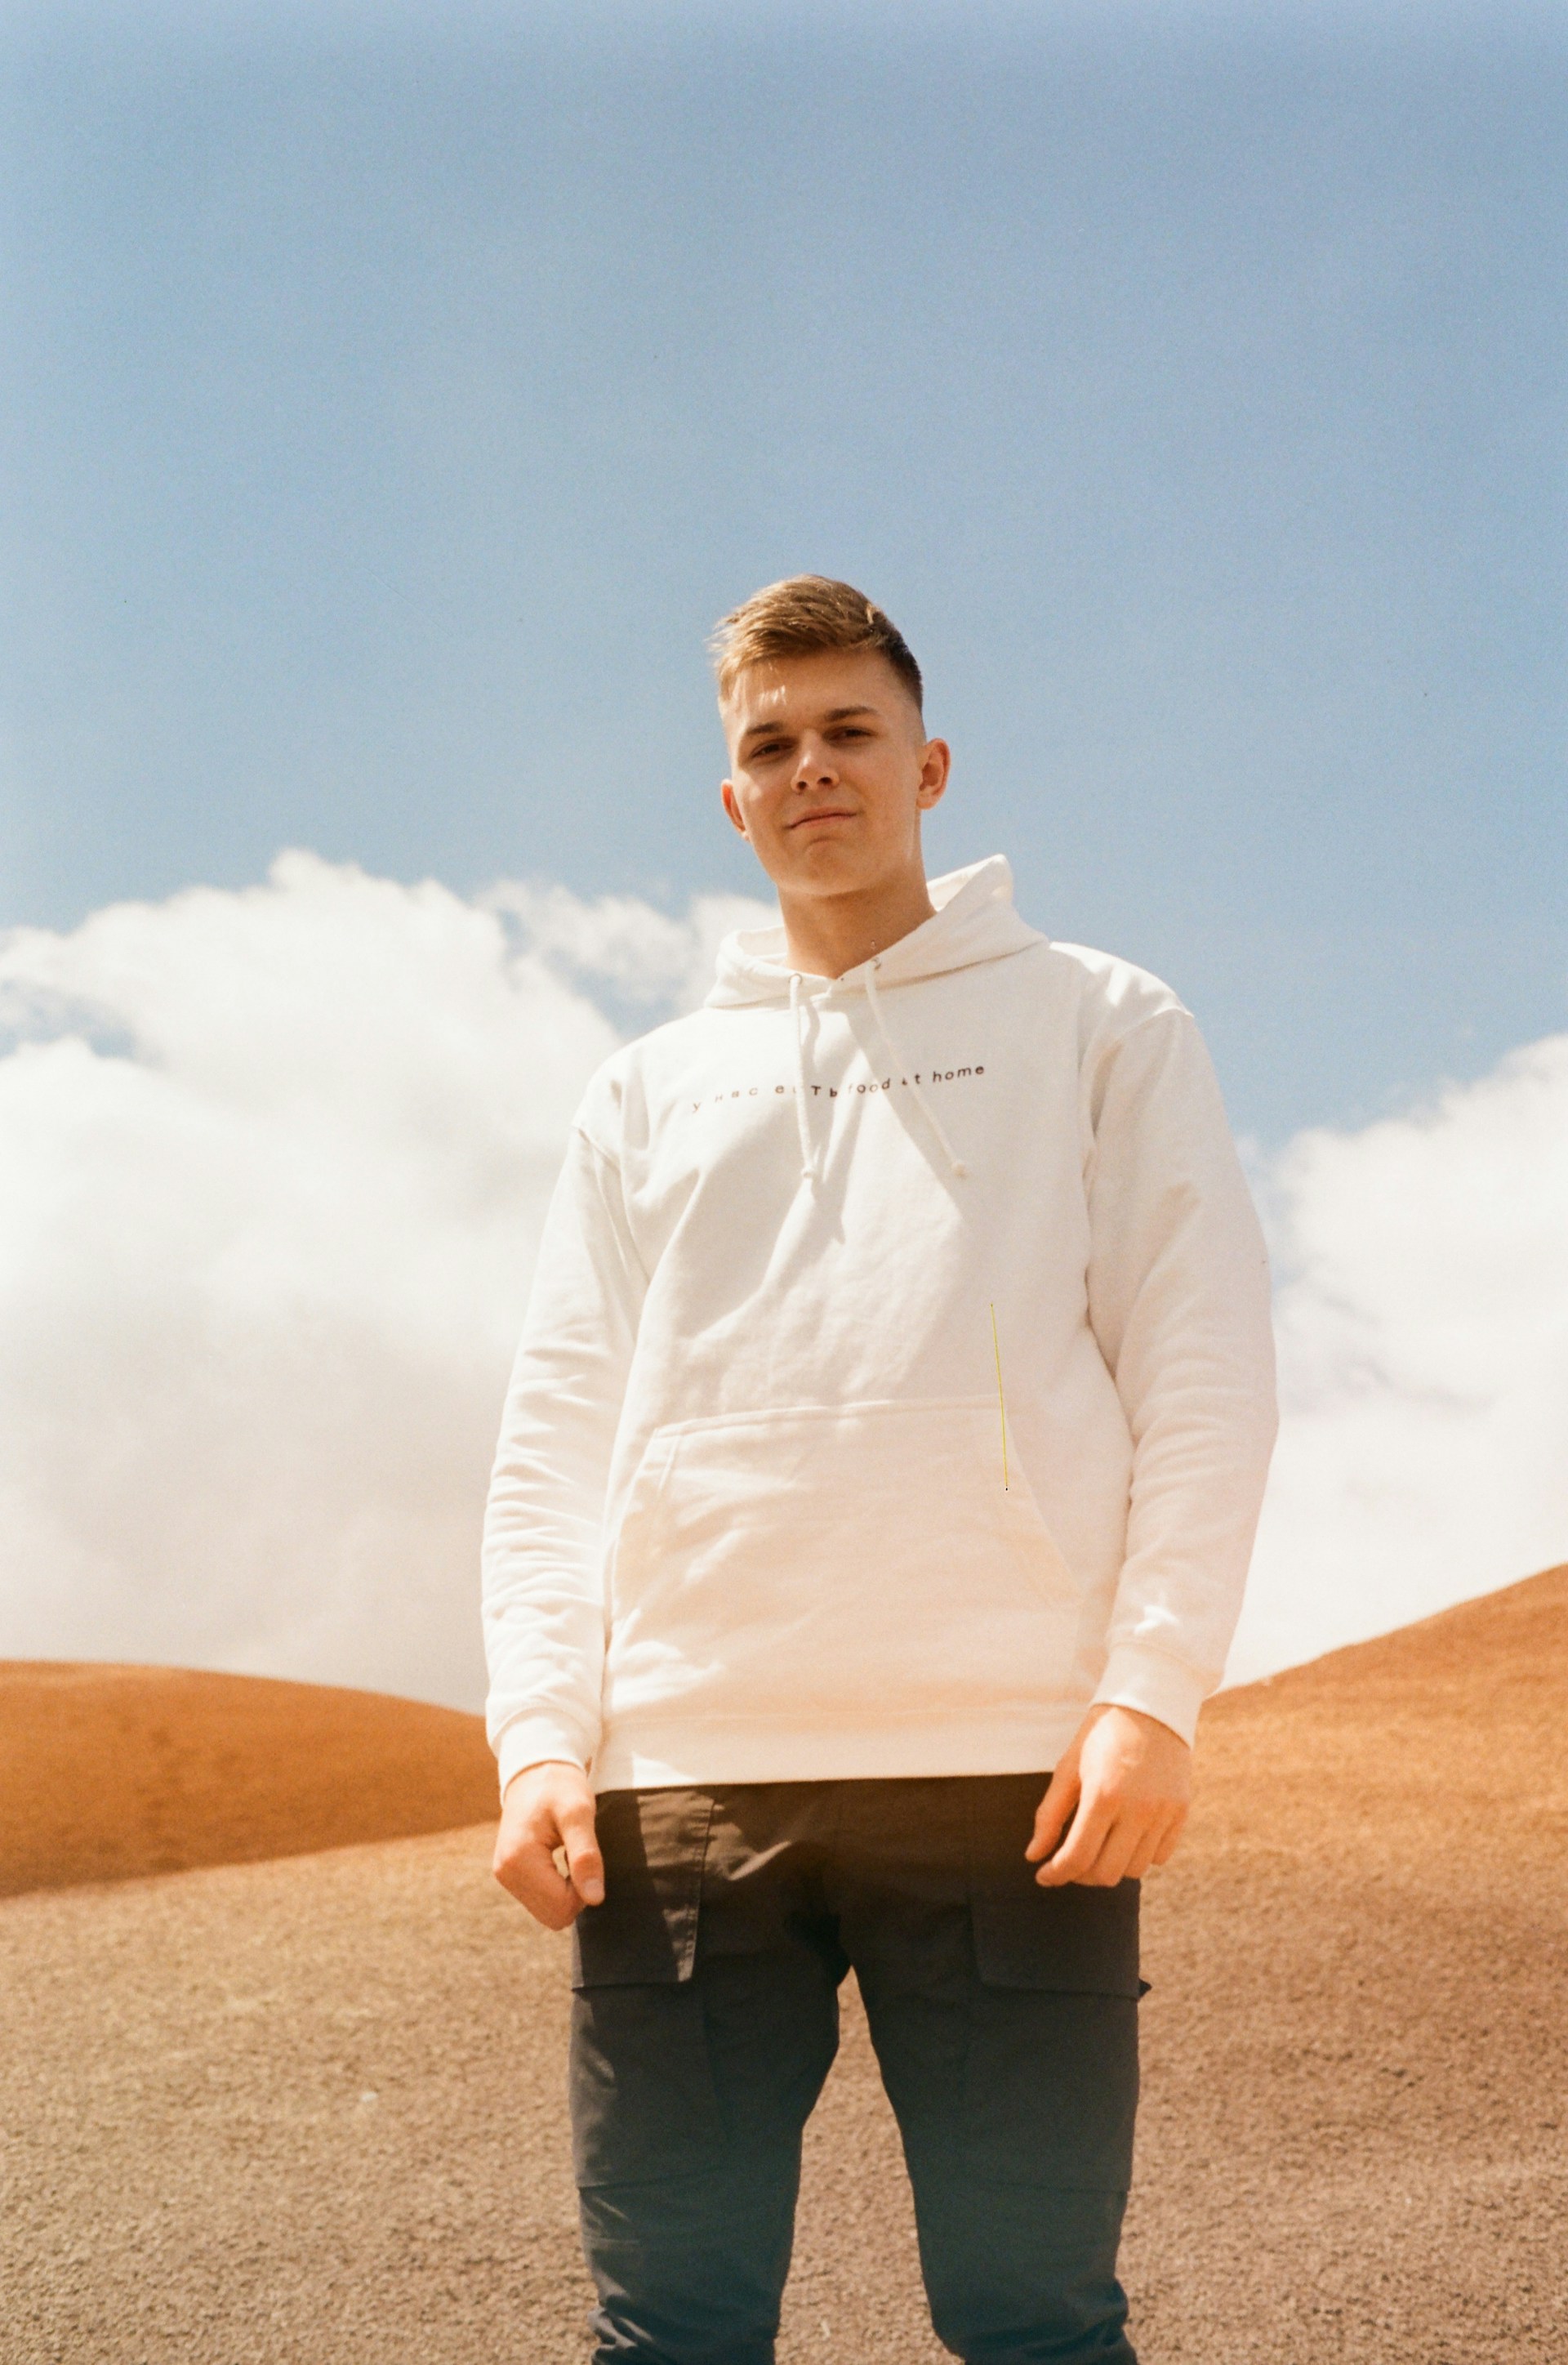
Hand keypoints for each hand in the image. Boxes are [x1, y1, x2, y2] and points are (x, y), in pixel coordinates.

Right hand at [491, 1760, 603, 1927]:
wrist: (535, 1770)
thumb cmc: (560, 1786)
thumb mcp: (579, 1813)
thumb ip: (586, 1855)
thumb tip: (595, 1899)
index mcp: (519, 1859)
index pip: (562, 1908)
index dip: (584, 1889)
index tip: (585, 1855)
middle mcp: (505, 1872)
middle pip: (554, 1916)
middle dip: (575, 1893)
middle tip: (577, 1853)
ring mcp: (504, 1875)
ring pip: (547, 1912)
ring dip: (565, 1889)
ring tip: (566, 1852)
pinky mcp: (508, 1874)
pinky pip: (540, 1900)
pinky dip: (555, 1886)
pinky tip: (557, 1858)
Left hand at [1026, 1704, 1190, 1887]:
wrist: (1150, 1706)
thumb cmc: (1101, 1735)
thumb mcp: (1068, 1767)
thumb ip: (1049, 1815)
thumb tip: (1034, 1856)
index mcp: (1103, 1795)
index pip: (1077, 1857)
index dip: (1056, 1874)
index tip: (1044, 1875)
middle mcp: (1138, 1809)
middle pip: (1107, 1873)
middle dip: (1081, 1875)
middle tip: (1069, 1863)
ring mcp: (1163, 1813)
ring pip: (1134, 1870)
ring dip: (1110, 1866)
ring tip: (1097, 1848)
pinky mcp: (1181, 1812)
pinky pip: (1160, 1856)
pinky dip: (1139, 1855)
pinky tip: (1125, 1837)